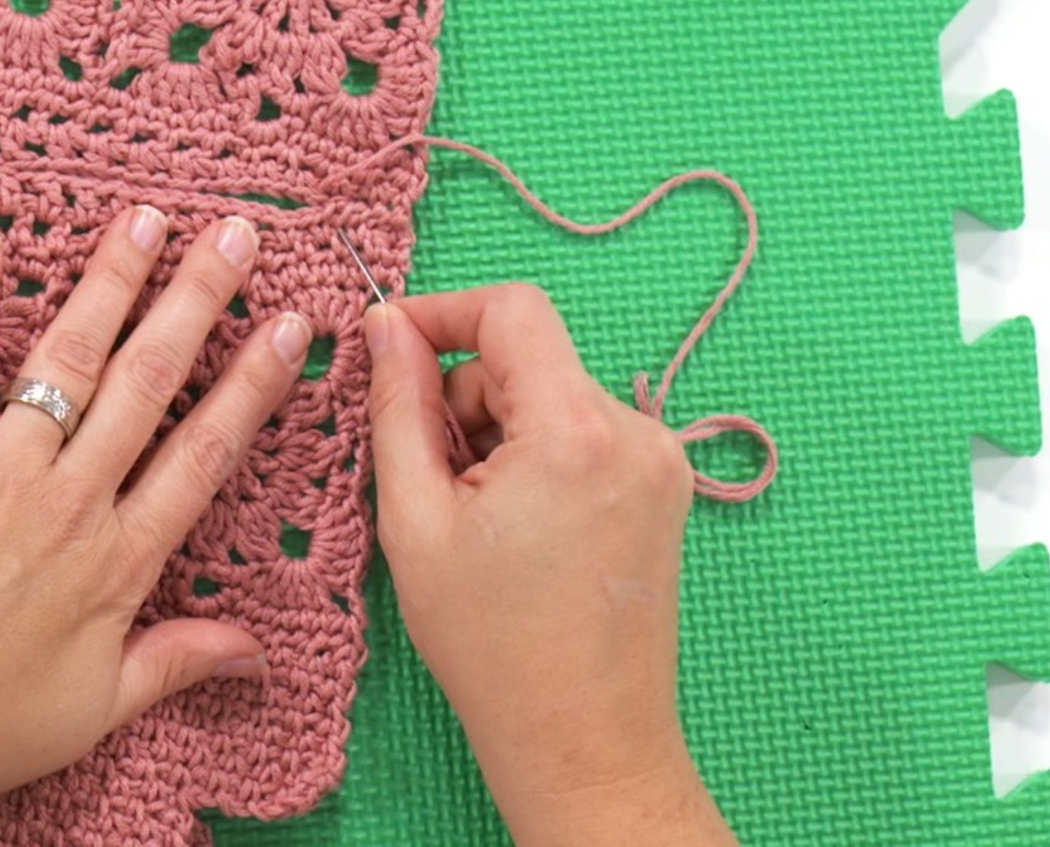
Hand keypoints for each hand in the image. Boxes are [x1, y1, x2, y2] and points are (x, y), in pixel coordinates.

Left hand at [0, 206, 311, 842]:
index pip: (205, 454)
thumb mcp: (95, 711)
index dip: (254, 387)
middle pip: (151, 383)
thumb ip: (178, 663)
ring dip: (111, 281)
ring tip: (144, 217)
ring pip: (70, 358)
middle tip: (236, 233)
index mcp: (119, 561)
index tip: (290, 327)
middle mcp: (71, 501)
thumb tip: (259, 656)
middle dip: (198, 300)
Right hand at [363, 286, 734, 846]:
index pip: (511, 309)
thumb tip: (385, 328)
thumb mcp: (415, 520)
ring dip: (498, 431)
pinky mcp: (665, 488)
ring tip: (472, 517)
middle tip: (428, 476)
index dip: (441, 311)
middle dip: (464, 396)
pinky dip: (537, 456)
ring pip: (552, 396)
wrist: (583, 740)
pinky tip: (514, 527)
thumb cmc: (494, 646)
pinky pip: (583, 433)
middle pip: (528, 357)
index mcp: (574, 431)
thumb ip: (397, 408)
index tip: (388, 345)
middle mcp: (634, 431)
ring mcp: (659, 460)